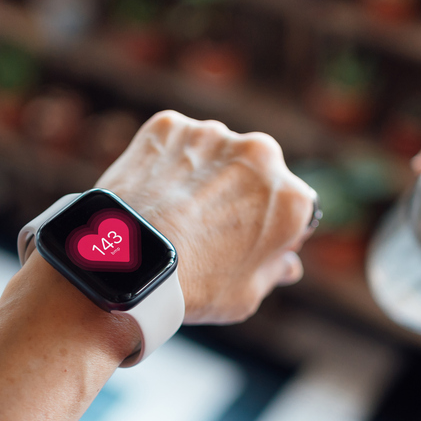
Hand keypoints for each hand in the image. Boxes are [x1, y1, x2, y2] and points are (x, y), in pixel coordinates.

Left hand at [96, 111, 317, 324]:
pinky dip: (167, 162)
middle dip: (242, 195)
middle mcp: (260, 154)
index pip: (295, 209)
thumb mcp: (246, 295)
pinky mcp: (169, 125)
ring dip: (205, 175)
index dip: (273, 229)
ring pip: (216, 154)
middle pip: (258, 173)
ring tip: (176, 213)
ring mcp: (212, 134)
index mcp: (292, 198)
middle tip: (210, 228)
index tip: (251, 243)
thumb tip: (286, 264)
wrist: (125, 262)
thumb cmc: (192, 287)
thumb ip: (273, 271)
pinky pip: (175, 143)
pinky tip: (154, 194)